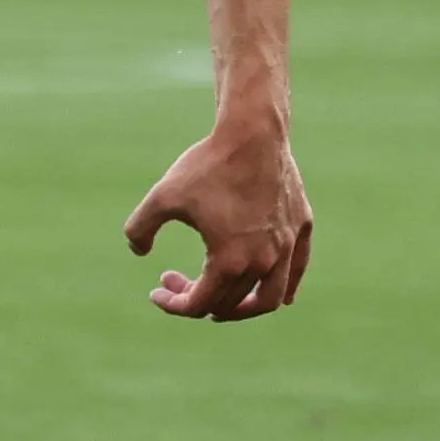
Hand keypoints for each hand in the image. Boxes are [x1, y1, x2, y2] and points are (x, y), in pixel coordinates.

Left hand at [124, 121, 312, 320]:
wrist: (252, 132)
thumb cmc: (208, 164)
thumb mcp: (162, 197)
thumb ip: (139, 228)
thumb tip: (138, 251)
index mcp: (229, 261)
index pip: (199, 304)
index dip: (173, 304)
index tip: (157, 290)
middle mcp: (263, 262)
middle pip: (229, 303)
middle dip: (197, 298)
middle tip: (176, 280)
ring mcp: (287, 246)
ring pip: (270, 299)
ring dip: (244, 308)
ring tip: (224, 302)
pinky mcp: (302, 227)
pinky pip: (297, 270)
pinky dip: (284, 287)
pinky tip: (275, 289)